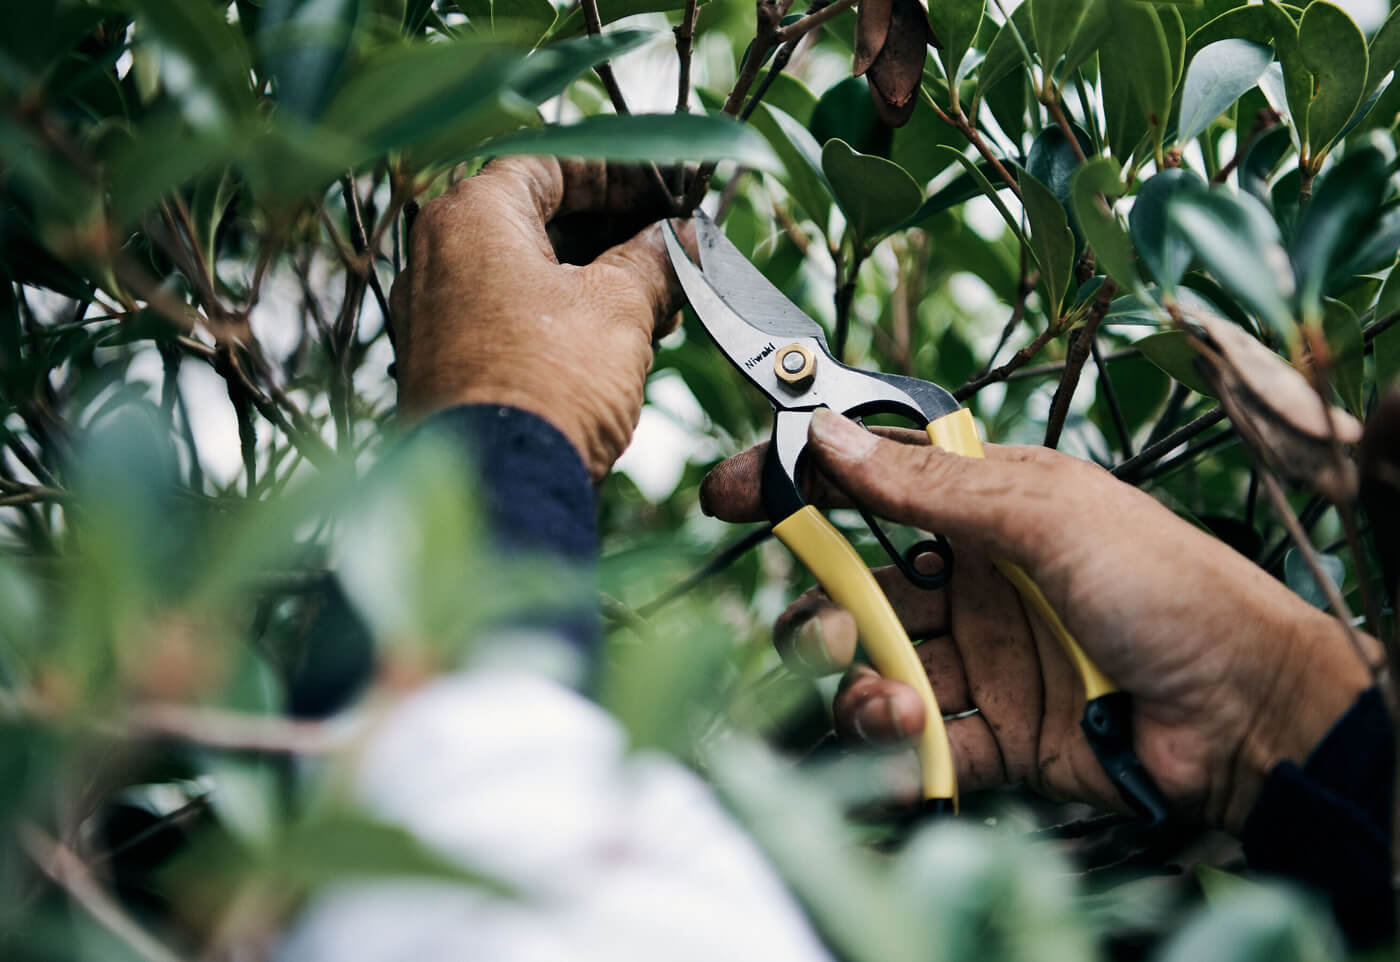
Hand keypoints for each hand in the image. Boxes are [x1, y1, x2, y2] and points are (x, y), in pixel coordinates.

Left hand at [391, 157, 692, 478]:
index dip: (621, 172)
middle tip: (673, 246)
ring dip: (597, 277)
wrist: (496, 489)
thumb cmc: (549, 384)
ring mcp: (435, 312)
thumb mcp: (620, 308)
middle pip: (536, 217)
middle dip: (614, 231)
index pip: (550, 162)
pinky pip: (511, 316)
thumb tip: (680, 240)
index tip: (669, 191)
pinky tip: (623, 338)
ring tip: (662, 300)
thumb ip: (654, 259)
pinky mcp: (447, 364)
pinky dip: (566, 316)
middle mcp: (437, 255)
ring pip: (527, 271)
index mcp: (469, 216)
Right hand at [701, 409, 1376, 830]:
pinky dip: (899, 750)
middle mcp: (970, 583)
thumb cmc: (1165, 585)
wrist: (1248, 714)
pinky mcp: (992, 737)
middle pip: (853, 589)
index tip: (732, 493)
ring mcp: (979, 662)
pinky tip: (916, 742)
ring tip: (899, 700)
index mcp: (984, 511)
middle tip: (825, 626)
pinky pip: (916, 743)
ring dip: (860, 686)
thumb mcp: (1044, 513)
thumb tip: (826, 436)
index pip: (868, 489)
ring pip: (872, 669)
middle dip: (820, 609)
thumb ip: (928, 485)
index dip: (798, 487)